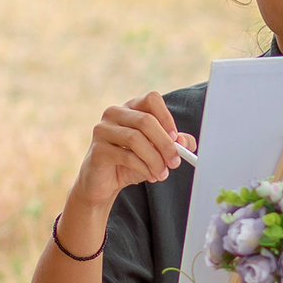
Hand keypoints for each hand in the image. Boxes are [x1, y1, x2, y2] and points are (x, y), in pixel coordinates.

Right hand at [70, 93, 192, 206]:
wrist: (104, 183)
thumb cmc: (131, 163)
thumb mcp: (157, 153)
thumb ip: (174, 145)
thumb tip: (185, 141)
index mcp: (130, 108)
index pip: (152, 99)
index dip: (167, 117)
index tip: (176, 139)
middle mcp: (114, 113)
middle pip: (146, 120)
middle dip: (165, 144)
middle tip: (175, 162)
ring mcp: (103, 129)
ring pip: (136, 139)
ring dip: (155, 159)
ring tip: (162, 174)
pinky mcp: (97, 149)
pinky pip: (126, 156)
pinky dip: (144, 168)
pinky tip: (150, 176)